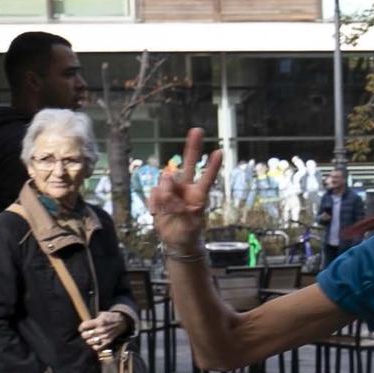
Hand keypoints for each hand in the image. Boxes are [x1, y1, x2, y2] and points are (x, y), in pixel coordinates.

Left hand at [79, 311, 127, 353]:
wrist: (122, 322)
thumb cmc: (111, 317)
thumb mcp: (102, 314)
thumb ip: (93, 318)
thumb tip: (85, 323)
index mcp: (99, 321)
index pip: (84, 326)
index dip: (81, 327)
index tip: (82, 328)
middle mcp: (101, 330)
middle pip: (85, 335)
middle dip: (84, 334)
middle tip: (86, 333)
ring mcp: (105, 337)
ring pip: (89, 342)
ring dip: (89, 340)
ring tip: (90, 338)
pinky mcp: (108, 342)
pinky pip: (98, 348)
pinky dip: (95, 346)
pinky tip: (95, 344)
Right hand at [148, 129, 223, 250]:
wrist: (176, 241)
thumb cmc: (188, 234)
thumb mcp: (187, 225)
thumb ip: (177, 205)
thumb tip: (168, 182)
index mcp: (199, 195)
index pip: (207, 178)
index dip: (212, 166)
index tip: (220, 152)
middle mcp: (186, 188)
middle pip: (189, 164)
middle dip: (192, 147)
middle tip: (198, 130)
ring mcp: (172, 190)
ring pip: (164, 180)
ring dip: (163, 194)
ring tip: (167, 211)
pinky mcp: (159, 195)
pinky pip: (153, 192)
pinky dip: (154, 202)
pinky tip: (158, 212)